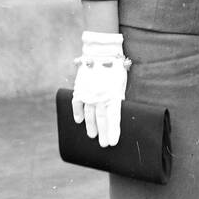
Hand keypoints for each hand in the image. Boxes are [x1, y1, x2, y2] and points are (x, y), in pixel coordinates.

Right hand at [72, 31, 130, 146]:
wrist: (101, 53)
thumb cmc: (115, 69)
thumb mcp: (121, 84)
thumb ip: (117, 98)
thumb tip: (115, 113)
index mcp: (113, 95)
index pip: (113, 118)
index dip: (113, 131)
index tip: (113, 142)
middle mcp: (100, 96)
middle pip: (101, 119)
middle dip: (103, 133)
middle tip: (103, 145)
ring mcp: (88, 93)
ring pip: (89, 114)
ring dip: (91, 126)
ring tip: (93, 135)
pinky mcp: (80, 89)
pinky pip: (77, 104)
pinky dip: (77, 113)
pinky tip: (79, 121)